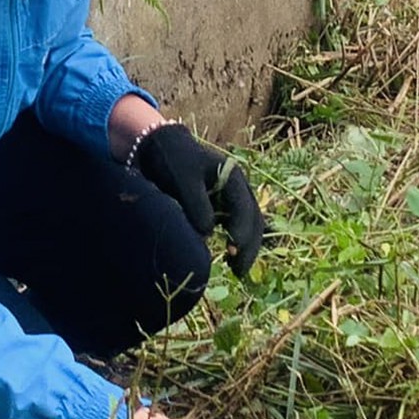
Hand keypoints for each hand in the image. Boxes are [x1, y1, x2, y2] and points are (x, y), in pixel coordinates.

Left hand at [132, 123, 267, 276]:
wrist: (163, 147)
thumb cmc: (173, 161)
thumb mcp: (183, 179)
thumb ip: (196, 204)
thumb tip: (207, 235)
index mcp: (233, 177)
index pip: (244, 208)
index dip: (241, 231)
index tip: (233, 249)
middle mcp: (239, 189)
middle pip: (254, 220)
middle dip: (249, 246)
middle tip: (239, 271)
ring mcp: (234, 198)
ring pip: (251, 225)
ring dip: (246, 248)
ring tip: (237, 270)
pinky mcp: (224, 207)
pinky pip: (238, 227)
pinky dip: (238, 243)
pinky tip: (230, 259)